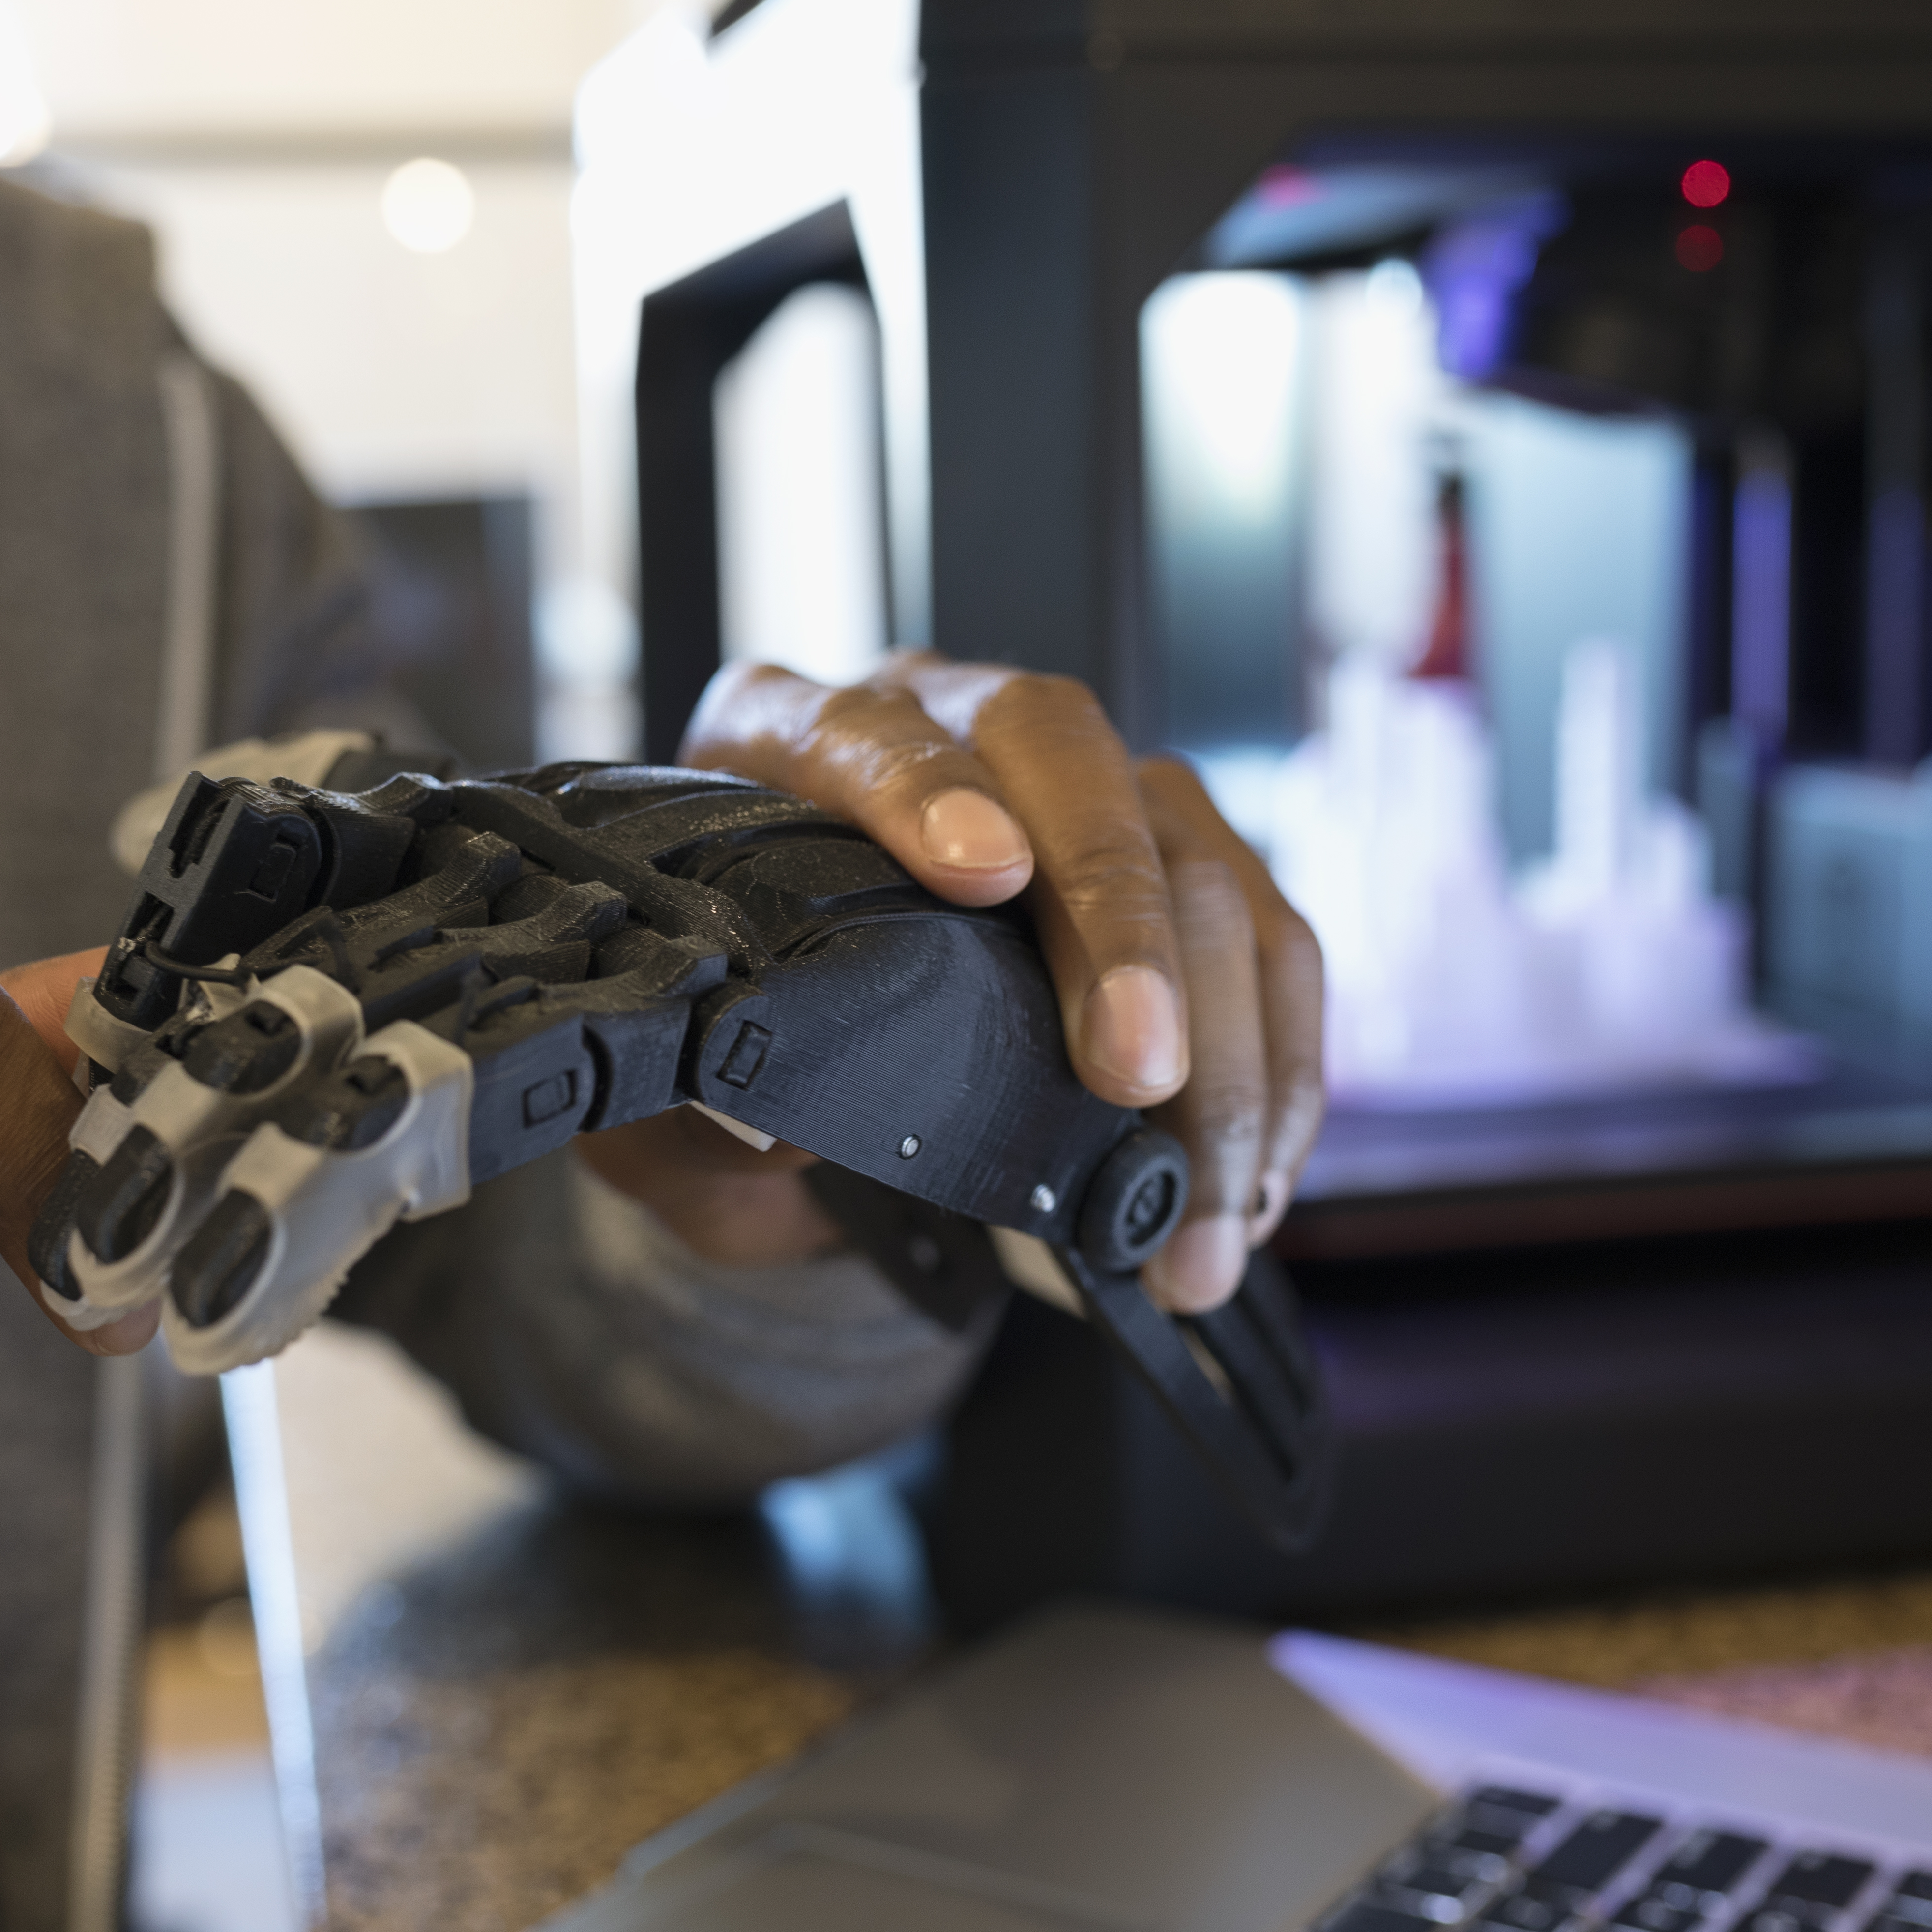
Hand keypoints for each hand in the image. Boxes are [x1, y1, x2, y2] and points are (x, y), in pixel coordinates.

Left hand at [581, 656, 1324, 1312]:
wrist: (779, 1072)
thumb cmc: (717, 1062)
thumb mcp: (657, 1104)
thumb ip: (687, 1121)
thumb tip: (783, 1138)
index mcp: (786, 745)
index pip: (862, 733)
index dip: (922, 791)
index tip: (977, 870)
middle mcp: (947, 726)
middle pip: (1068, 762)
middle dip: (1119, 924)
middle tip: (1136, 1074)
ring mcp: (1079, 787)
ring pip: (1197, 853)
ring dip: (1223, 1039)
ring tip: (1206, 1205)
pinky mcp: (1180, 862)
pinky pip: (1268, 939)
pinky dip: (1274, 1068)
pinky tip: (1251, 1186)